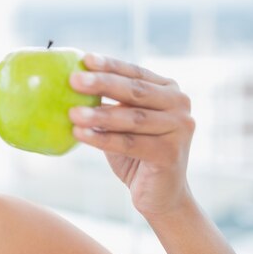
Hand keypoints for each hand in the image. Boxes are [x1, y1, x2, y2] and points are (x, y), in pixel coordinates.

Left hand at [68, 54, 195, 216]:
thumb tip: (73, 81)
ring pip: (132, 118)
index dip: (110, 65)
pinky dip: (102, 139)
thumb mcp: (122, 122)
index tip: (85, 59)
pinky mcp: (170, 154)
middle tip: (74, 80)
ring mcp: (179, 129)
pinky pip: (130, 143)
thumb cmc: (135, 152)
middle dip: (102, 84)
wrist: (159, 194)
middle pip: (135, 91)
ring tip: (72, 113)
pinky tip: (80, 134)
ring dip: (99, 115)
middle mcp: (180, 105)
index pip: (135, 73)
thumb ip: (109, 102)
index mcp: (168, 90)